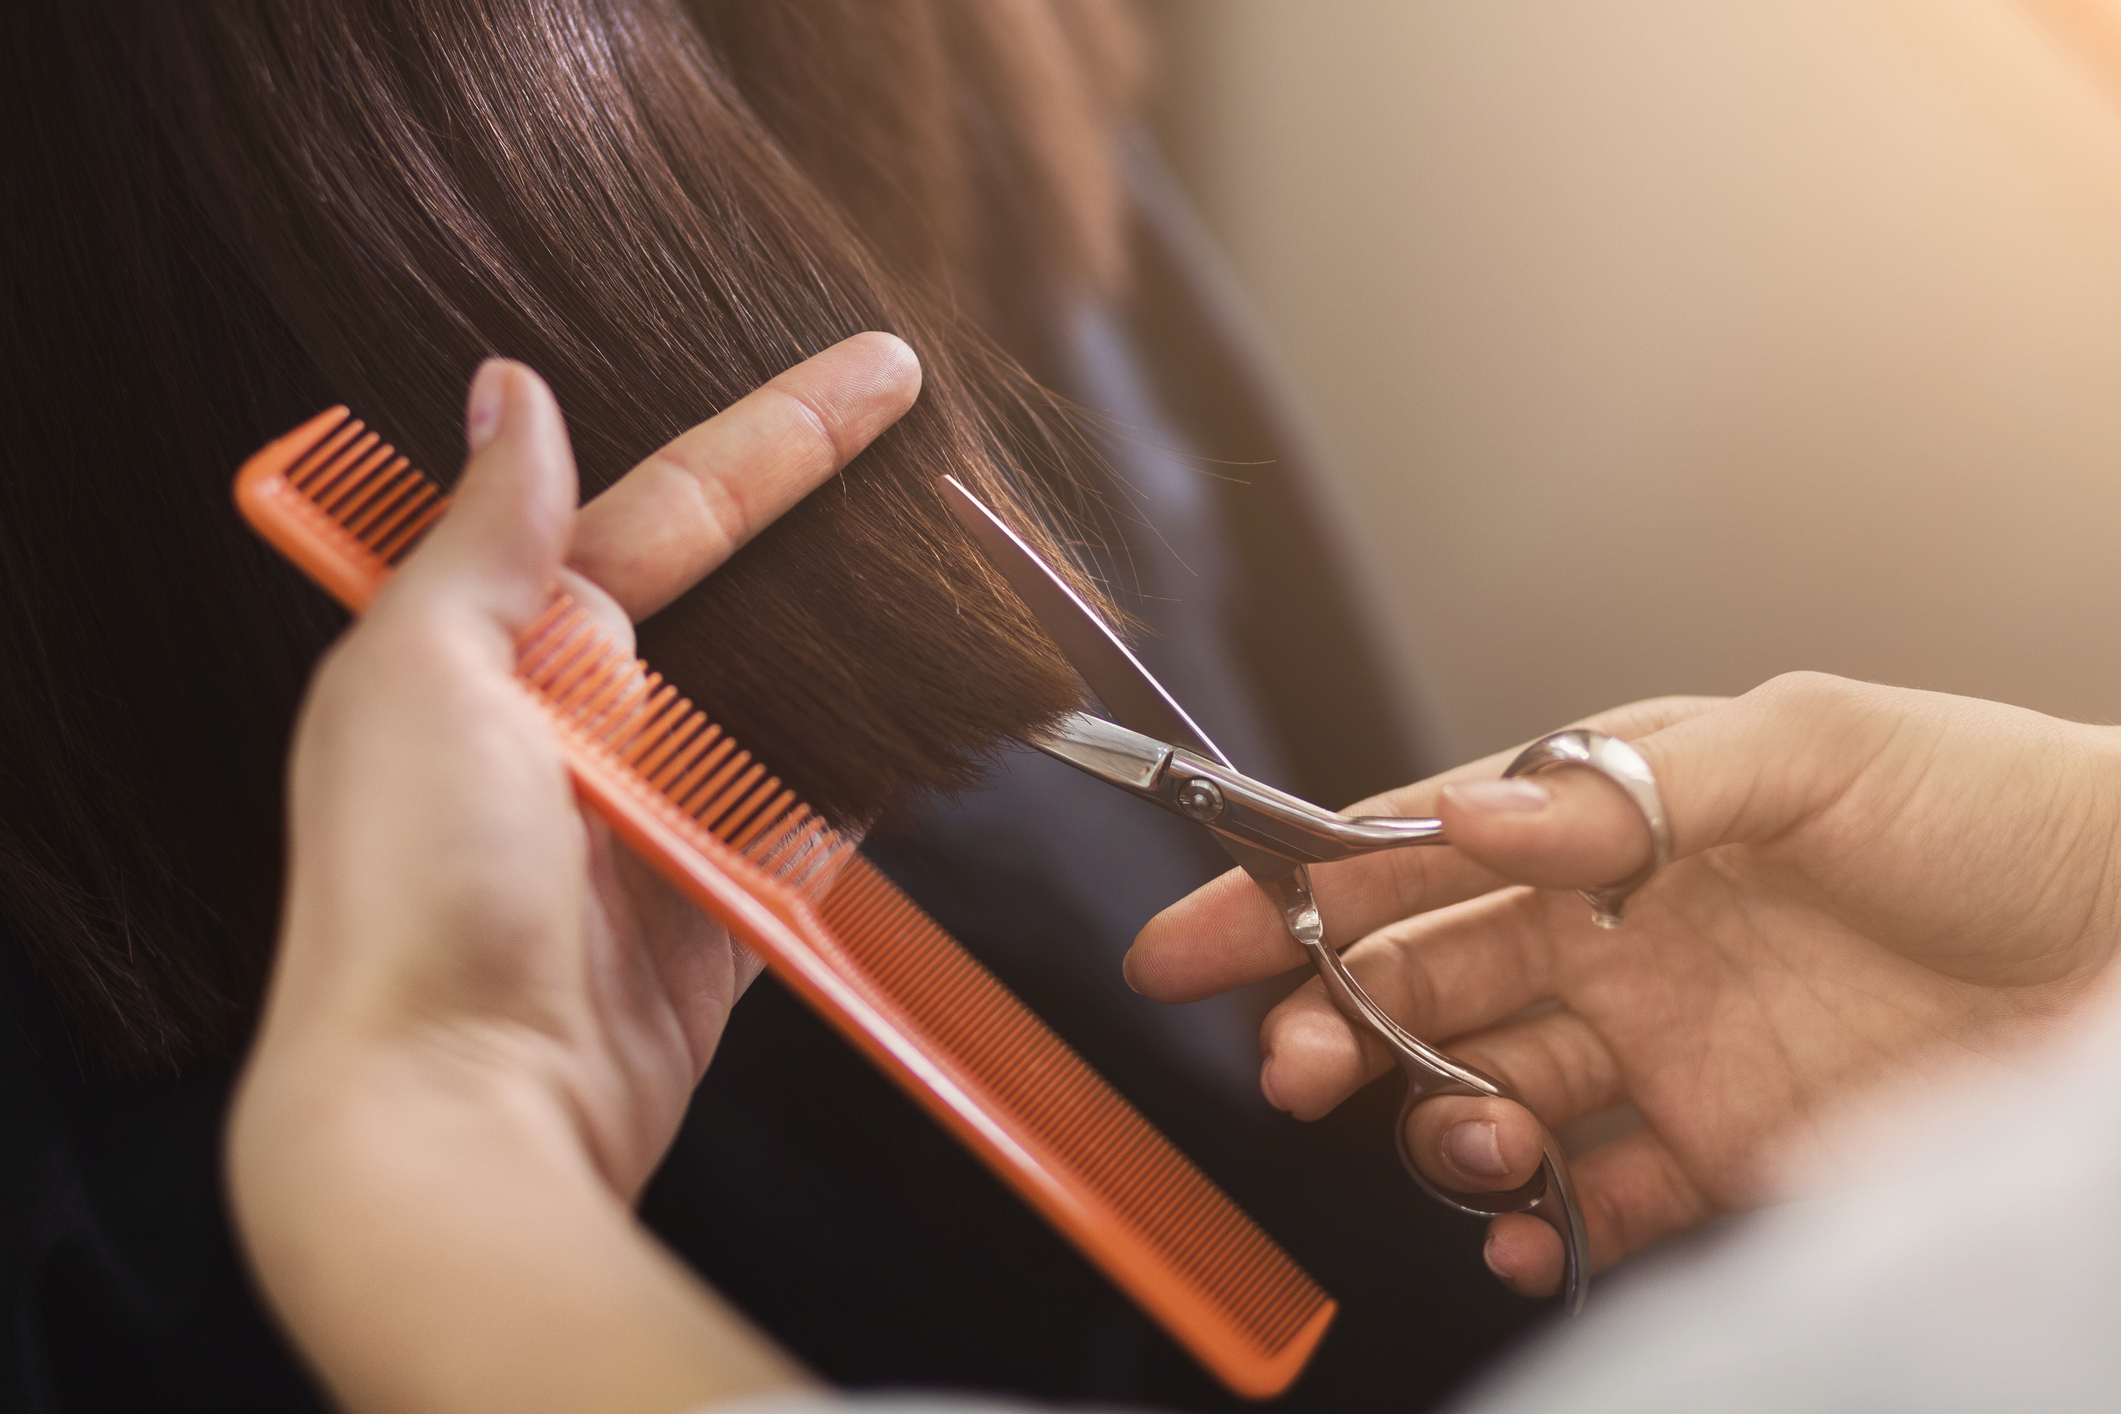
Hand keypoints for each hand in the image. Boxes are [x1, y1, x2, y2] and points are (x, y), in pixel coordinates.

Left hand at [228, 335, 916, 1413]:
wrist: (455, 1115)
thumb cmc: (408, 896)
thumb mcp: (417, 677)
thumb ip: (485, 538)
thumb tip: (509, 393)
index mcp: (504, 651)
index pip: (669, 510)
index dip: (780, 437)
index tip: (880, 373)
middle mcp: (582, 726)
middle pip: (740, 598)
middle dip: (834, 527)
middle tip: (940, 452)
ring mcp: (660, 823)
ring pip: (788, 705)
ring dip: (864, 648)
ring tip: (960, 579)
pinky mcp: (722, 915)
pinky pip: (817, 824)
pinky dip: (874, 780)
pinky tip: (936, 723)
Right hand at [1129, 674, 2120, 1296]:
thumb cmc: (2003, 813)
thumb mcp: (1815, 748)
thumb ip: (1624, 791)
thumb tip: (1464, 824)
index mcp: (1615, 818)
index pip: (1418, 853)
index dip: (1294, 894)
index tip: (1190, 940)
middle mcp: (1622, 931)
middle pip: (1426, 980)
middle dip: (1334, 1020)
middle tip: (1295, 1066)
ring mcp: (1668, 1046)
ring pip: (1489, 1091)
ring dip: (1437, 1122)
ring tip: (1461, 1137)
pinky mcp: (1724, 1151)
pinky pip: (1593, 1202)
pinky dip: (1537, 1227)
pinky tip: (1525, 1231)